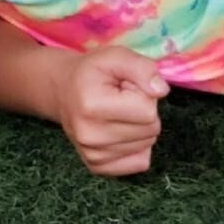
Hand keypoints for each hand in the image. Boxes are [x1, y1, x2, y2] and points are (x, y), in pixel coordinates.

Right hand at [51, 47, 167, 176]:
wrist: (62, 91)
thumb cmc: (92, 72)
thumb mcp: (115, 56)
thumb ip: (142, 68)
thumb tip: (161, 91)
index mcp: (92, 106)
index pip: (148, 111)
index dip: (142, 94)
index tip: (124, 88)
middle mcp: (89, 135)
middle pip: (150, 130)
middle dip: (143, 112)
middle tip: (121, 100)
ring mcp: (92, 154)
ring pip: (147, 146)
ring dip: (138, 128)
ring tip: (117, 114)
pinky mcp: (97, 167)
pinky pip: (139, 163)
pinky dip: (137, 148)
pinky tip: (119, 133)